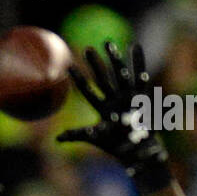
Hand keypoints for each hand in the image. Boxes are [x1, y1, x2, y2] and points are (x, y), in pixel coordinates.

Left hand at [57, 40, 170, 193]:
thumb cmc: (117, 146)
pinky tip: (135, 47)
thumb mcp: (96, 138)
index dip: (78, 80)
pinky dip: (138, 61)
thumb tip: (57, 139)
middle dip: (96, 64)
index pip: (87, 92)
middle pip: (102, 78)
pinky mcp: (140, 96)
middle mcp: (113, 99)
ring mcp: (126, 96)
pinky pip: (139, 76)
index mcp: (102, 109)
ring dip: (114, 59)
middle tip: (88, 49)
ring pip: (118, 74)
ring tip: (109, 44)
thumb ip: (78, 135)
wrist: (138, 151)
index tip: (68, 67)